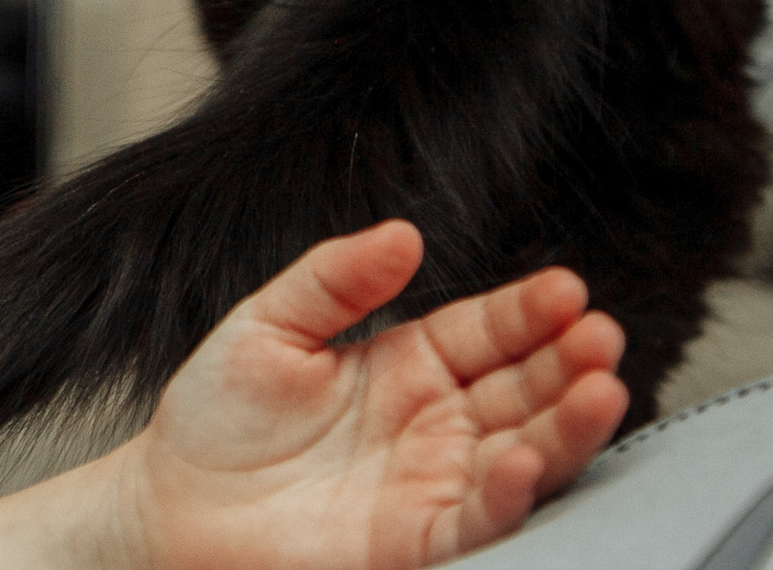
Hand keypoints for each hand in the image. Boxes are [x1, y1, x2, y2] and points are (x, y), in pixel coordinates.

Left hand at [110, 220, 627, 569]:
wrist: (171, 502)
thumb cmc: (217, 417)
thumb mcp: (270, 323)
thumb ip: (337, 277)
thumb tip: (402, 234)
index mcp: (409, 364)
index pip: (488, 331)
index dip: (530, 311)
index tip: (567, 289)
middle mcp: (435, 423)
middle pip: (524, 390)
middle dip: (569, 363)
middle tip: (601, 336)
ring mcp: (432, 482)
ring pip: (523, 452)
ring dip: (567, 426)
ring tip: (601, 390)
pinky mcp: (417, 540)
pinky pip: (477, 517)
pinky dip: (508, 492)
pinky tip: (526, 458)